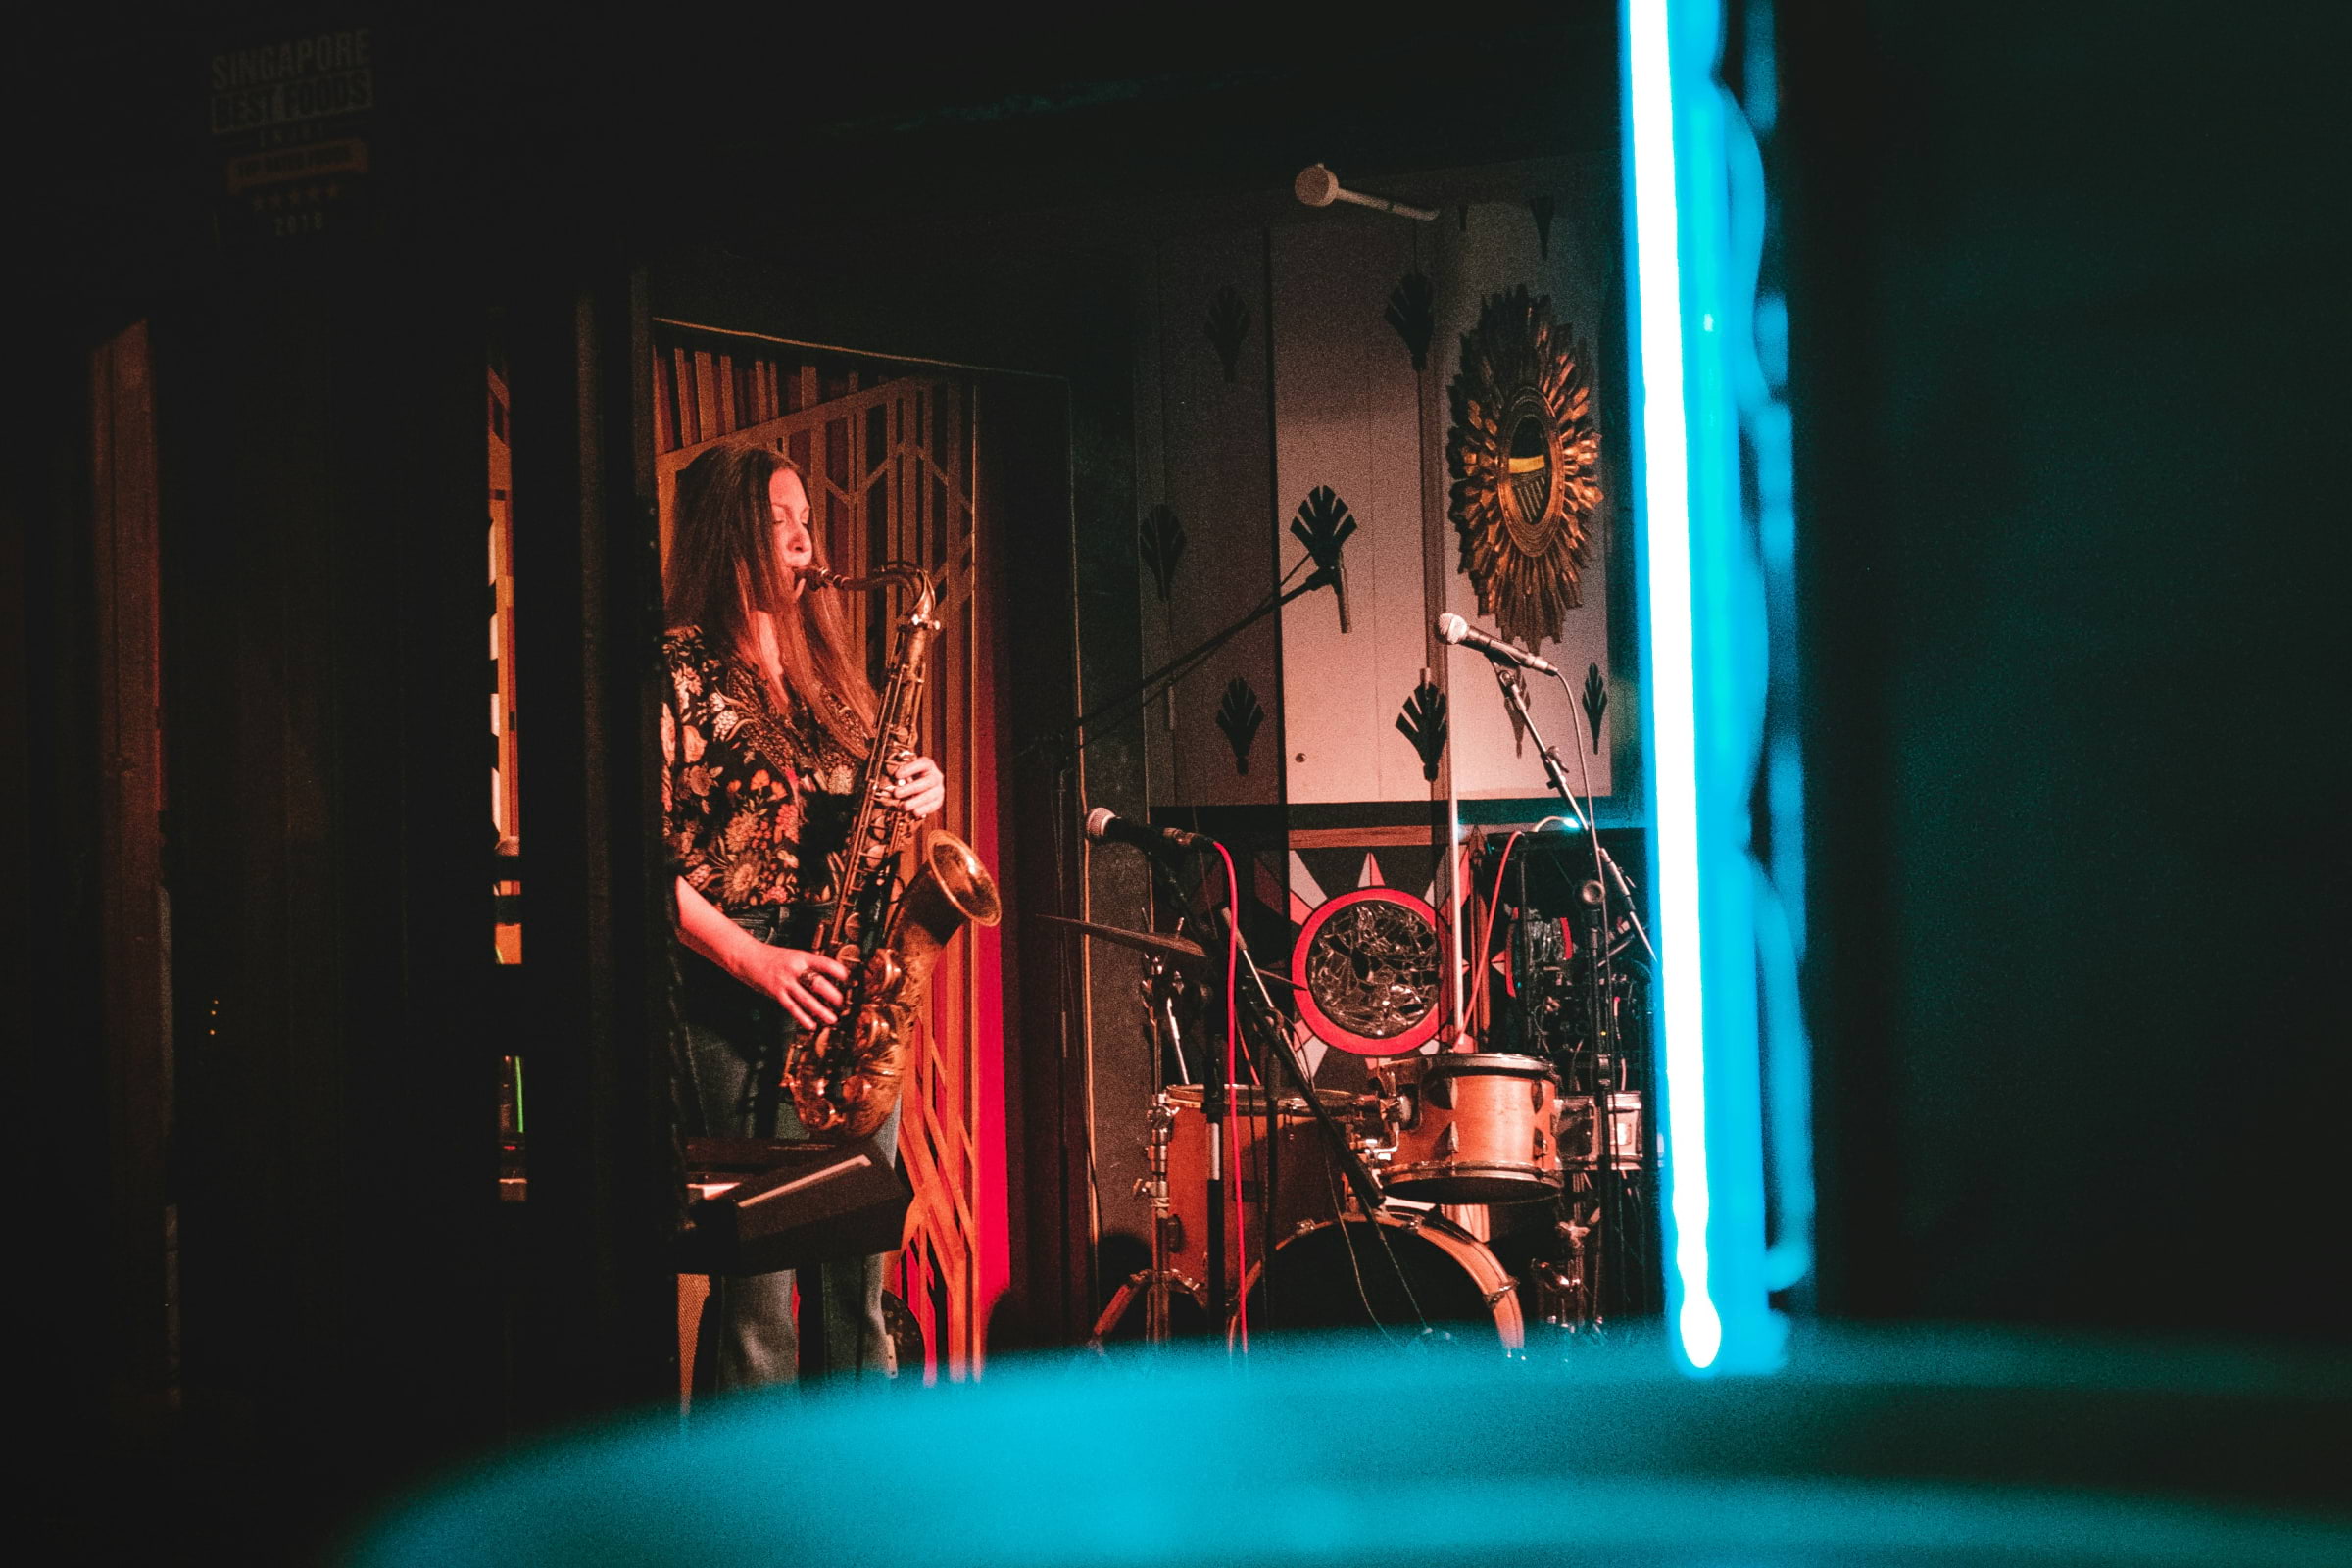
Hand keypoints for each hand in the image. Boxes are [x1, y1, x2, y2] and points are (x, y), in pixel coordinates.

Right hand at [732, 943, 851, 1030]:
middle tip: (844, 1004)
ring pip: (806, 998)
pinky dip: (802, 1017)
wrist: (747, 956)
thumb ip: (808, 966)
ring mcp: (785, 981)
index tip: (850, 980)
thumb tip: (827, 977)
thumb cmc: (771, 957)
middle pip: (818, 983)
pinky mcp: (776, 992)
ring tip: (832, 1019)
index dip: (839, 971)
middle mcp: (795, 969)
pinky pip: (792, 1007)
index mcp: (802, 957)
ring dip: (821, 1010)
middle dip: (833, 995)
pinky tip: (811, 1024)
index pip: (825, 963)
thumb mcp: (793, 956)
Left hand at [891, 754, 945, 818]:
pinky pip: (932, 806)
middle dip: (911, 788)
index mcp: (929, 765)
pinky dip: (923, 810)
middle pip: (927, 781)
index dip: (910, 769)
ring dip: (915, 802)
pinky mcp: (938, 801)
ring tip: (903, 806)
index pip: (923, 764)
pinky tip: (913, 813)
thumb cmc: (909, 778)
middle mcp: (936, 777)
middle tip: (896, 793)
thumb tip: (891, 781)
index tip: (897, 775)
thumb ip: (900, 775)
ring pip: (930, 795)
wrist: (920, 788)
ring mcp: (939, 789)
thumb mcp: (906, 772)